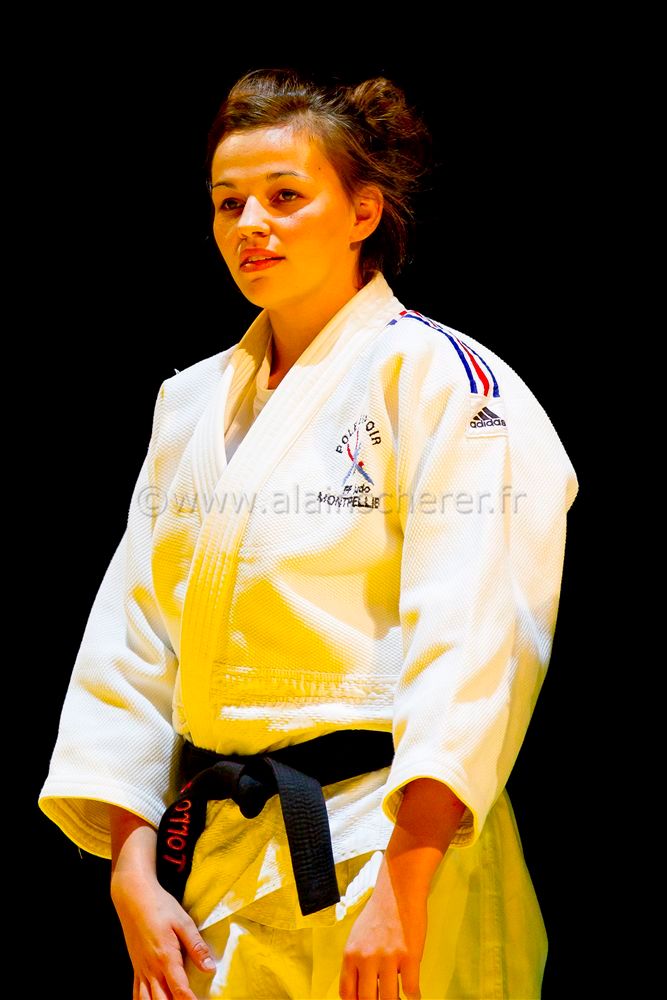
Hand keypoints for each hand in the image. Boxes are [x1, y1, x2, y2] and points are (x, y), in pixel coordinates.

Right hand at [111, 869, 215, 999]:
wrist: (133, 896)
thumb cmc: (160, 906)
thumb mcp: (183, 921)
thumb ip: (196, 946)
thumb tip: (210, 967)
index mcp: (165, 957)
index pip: (180, 989)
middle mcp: (151, 968)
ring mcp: (141, 969)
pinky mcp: (135, 967)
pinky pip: (136, 993)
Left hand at [339, 855, 425, 999]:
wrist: (398, 890)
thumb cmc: (378, 916)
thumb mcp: (357, 938)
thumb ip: (355, 963)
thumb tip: (358, 992)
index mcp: (350, 954)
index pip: (347, 994)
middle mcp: (366, 958)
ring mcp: (388, 957)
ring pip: (389, 999)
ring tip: (399, 999)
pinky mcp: (409, 955)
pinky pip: (411, 989)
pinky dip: (414, 997)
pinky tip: (415, 994)